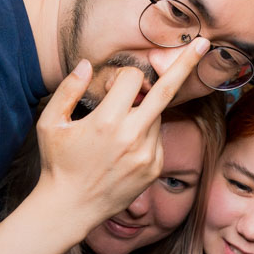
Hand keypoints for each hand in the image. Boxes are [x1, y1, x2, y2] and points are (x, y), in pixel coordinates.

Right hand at [33, 39, 208, 235]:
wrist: (70, 208)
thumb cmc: (57, 163)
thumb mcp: (49, 123)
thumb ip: (68, 89)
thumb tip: (88, 64)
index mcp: (107, 121)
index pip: (131, 78)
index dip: (121, 76)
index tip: (111, 85)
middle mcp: (133, 136)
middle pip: (166, 90)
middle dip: (186, 64)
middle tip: (204, 44)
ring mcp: (148, 154)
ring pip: (156, 116)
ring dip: (142, 112)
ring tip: (115, 134)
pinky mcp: (154, 168)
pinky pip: (157, 138)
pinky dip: (145, 134)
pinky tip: (122, 151)